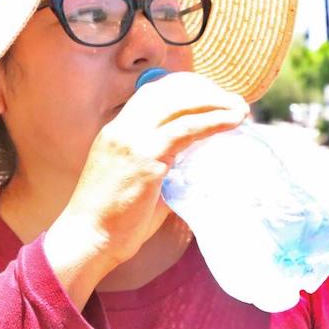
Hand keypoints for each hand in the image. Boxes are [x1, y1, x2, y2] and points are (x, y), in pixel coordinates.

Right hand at [44, 72, 248, 301]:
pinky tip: (232, 121)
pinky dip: (213, 121)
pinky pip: (186, 129)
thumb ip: (163, 170)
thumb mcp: (136, 184)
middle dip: (205, 91)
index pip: (152, 92)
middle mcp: (122, 128)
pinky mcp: (145, 157)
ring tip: (241, 109)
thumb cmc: (112, 223)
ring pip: (180, 104)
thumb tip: (193, 174)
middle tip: (233, 101)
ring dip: (215, 102)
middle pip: (168, 91)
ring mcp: (132, 140)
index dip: (185, 89)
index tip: (212, 98)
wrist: (87, 239)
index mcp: (117, 131)